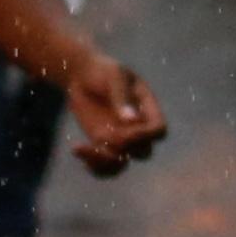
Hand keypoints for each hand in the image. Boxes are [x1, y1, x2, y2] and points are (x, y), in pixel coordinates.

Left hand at [60, 51, 167, 175]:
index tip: (125, 125)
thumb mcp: (113, 77)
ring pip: (122, 164)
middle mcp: (137, 128)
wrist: (82, 75)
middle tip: (102, 135)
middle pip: (143, 151)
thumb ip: (122, 97)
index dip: (145, 134)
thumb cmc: (102, 70)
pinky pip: (104, 166)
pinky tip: (77, 150)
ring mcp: (121, 138)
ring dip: (105, 162)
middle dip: (124, 148)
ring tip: (85, 149)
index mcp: (147, 109)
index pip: (158, 130)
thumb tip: (131, 120)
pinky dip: (93, 166)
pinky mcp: (103, 144)